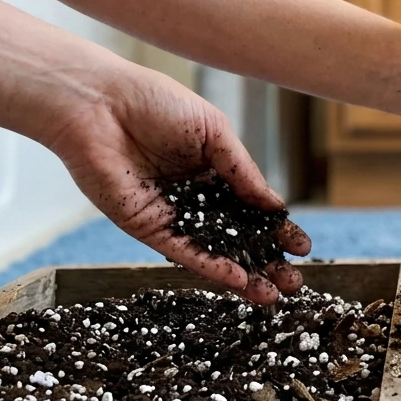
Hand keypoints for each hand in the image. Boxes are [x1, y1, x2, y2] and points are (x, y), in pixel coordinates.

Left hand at [44, 65, 309, 303]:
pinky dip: (211, 267)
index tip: (302, 248)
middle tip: (295, 283)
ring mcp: (172, 214)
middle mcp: (195, 196)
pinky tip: (237, 280)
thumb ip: (242, 171)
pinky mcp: (147, 227)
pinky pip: (183, 251)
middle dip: (266, 261)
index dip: (277, 229)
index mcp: (214, 170)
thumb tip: (274, 205)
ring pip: (215, 251)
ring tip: (273, 296)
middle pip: (238, 237)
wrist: (99, 105)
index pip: (253, 207)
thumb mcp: (214, 131)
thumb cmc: (155, 103)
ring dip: (244, 274)